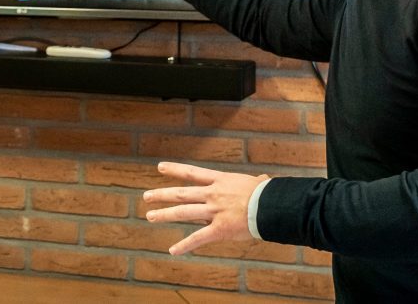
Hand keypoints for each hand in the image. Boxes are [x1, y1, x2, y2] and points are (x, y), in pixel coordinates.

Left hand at [144, 161, 268, 255]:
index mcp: (220, 181)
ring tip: (150, 216)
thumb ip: (255, 181)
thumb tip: (262, 179)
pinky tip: (172, 250)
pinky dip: (184, 245)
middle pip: (182, 193)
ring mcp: (213, 212)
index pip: (192, 173)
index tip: (160, 167)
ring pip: (183, 212)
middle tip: (147, 196)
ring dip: (165, 214)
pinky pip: (198, 238)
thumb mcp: (257, 182)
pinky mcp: (218, 230)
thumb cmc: (267, 193)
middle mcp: (212, 195)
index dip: (175, 170)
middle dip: (162, 195)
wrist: (270, 206)